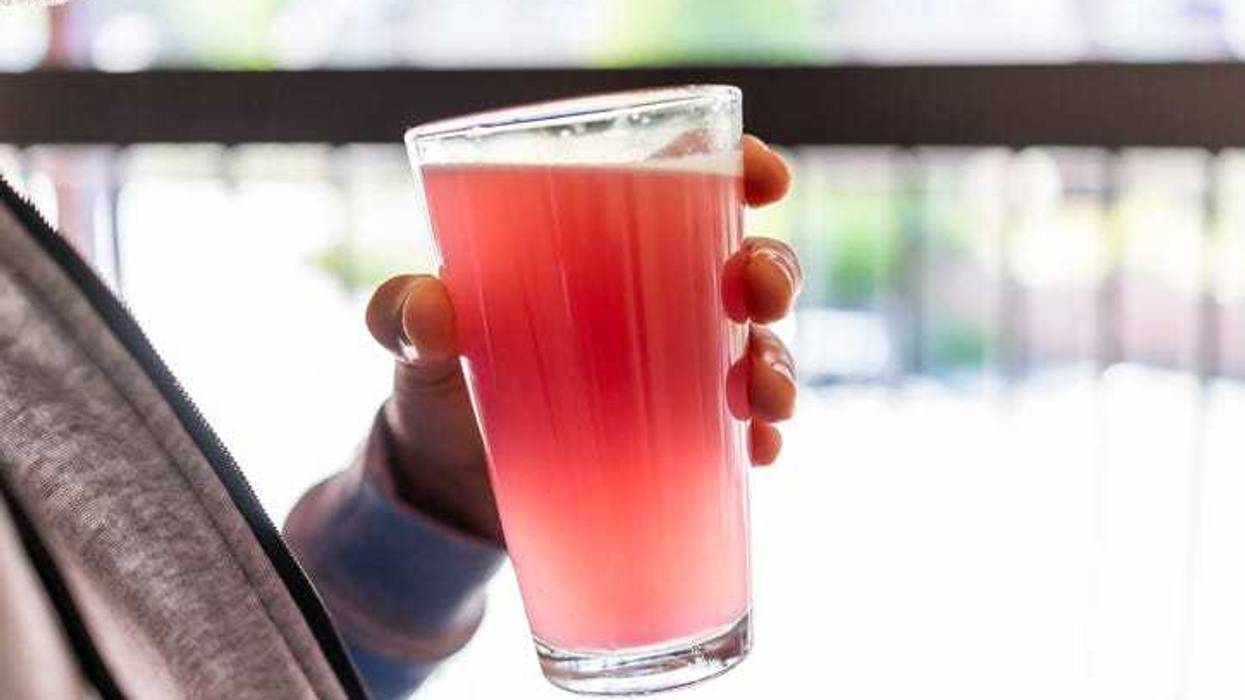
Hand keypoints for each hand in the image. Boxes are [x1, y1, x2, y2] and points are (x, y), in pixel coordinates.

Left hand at [365, 135, 798, 542]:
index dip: (737, 168)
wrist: (444, 494)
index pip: (681, 185)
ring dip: (779, 361)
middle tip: (757, 293)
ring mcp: (668, 374)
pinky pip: (739, 432)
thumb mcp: (409, 346)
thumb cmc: (436, 392)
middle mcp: (646, 305)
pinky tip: (758, 448)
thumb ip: (400, 316)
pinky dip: (760, 437)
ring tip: (761, 396)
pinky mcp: (674, 439)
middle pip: (739, 263)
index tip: (767, 180)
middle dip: (772, 270)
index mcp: (595, 250)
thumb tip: (433, 312)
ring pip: (756, 346)